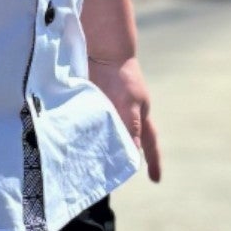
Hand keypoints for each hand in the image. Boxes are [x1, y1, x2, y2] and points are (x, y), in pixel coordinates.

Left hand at [87, 53, 161, 182]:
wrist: (103, 50)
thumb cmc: (122, 77)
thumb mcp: (129, 105)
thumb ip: (131, 128)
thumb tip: (135, 153)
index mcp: (140, 116)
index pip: (149, 143)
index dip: (152, 161)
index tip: (155, 179)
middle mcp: (126, 113)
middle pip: (126, 141)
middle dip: (120, 157)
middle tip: (111, 176)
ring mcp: (110, 106)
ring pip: (105, 132)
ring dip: (98, 146)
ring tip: (86, 163)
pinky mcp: (93, 100)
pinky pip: (90, 120)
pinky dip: (85, 131)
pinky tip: (74, 141)